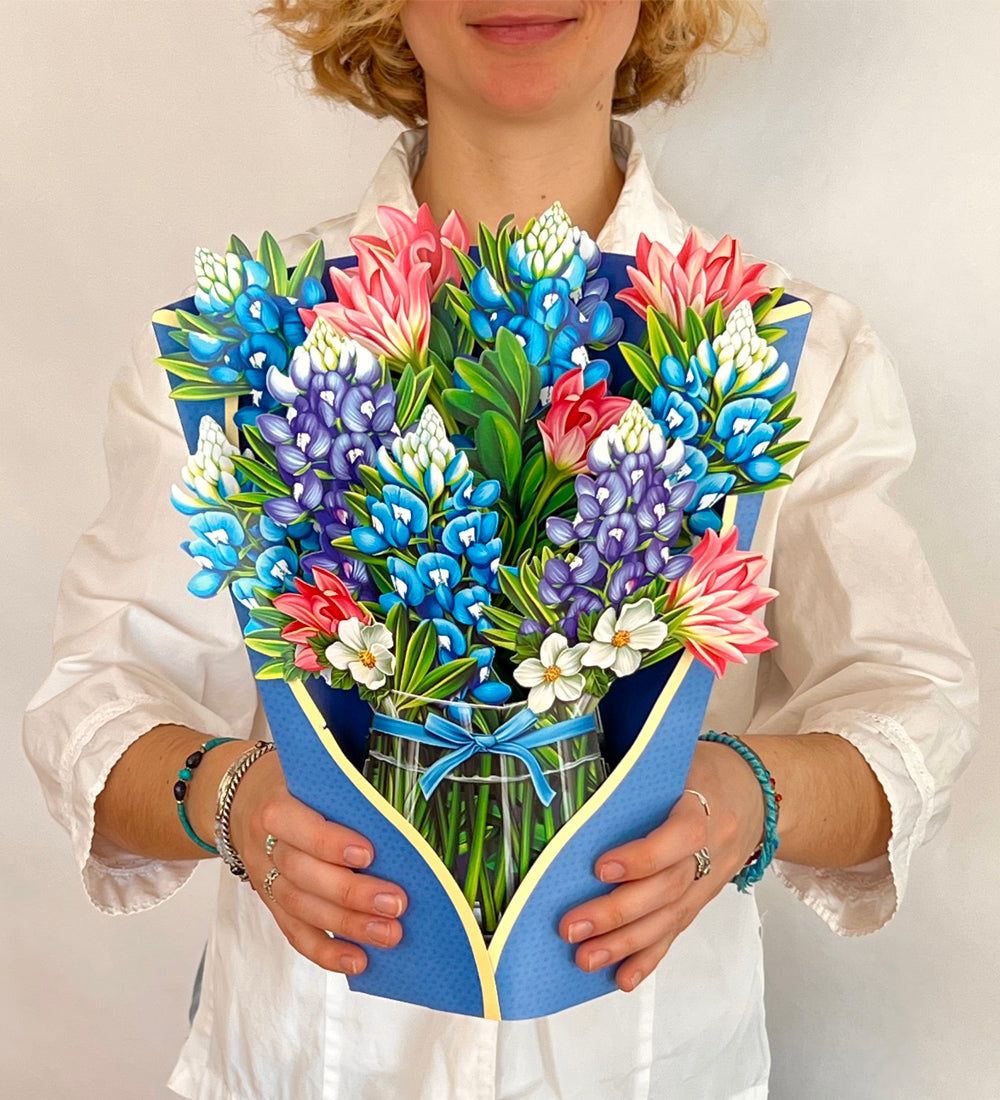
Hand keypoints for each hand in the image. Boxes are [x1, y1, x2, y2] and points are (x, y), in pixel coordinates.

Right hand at [229, 750, 407, 975]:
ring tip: (389, 934)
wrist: (240, 798)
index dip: (330, 843)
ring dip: (347, 925)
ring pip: (302, 908)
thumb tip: (401, 789)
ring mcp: (265, 878)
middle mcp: (265, 845)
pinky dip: (326, 951)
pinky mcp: (271, 903)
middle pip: (304, 875)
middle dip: (352, 893)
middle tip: (396, 903)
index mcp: (275, 804)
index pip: (298, 826)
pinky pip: (295, 933)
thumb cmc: (291, 780)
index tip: (370, 853)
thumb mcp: (309, 767)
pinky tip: (357, 960)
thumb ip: (343, 780)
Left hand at [558, 740, 764, 991]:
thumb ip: (639, 776)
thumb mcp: (677, 759)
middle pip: (668, 888)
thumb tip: (577, 789)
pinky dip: (649, 957)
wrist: (754, 792)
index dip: (642, 856)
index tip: (600, 867)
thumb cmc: (703, 769)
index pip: (680, 838)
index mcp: (705, 806)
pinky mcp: (703, 899)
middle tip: (572, 926)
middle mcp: (713, 849)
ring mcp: (711, 880)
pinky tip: (622, 977)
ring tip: (587, 958)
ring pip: (670, 918)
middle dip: (617, 912)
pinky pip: (677, 932)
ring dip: (626, 944)